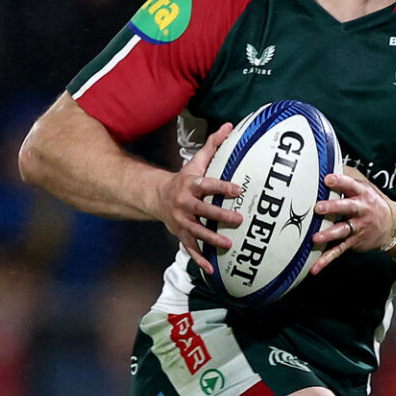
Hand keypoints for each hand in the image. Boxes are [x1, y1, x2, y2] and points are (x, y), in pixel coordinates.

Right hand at [158, 122, 242, 273]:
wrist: (156, 196)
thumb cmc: (184, 178)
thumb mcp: (197, 162)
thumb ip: (214, 146)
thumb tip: (229, 125)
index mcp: (191, 185)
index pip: (207, 185)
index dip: (222, 187)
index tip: (238, 190)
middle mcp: (185, 204)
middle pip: (203, 211)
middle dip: (220, 216)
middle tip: (239, 220)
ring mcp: (182, 221)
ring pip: (197, 232)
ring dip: (212, 239)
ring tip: (229, 245)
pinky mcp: (180, 235)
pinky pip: (190, 249)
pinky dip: (199, 259)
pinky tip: (211, 270)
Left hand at [309, 167, 395, 274]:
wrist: (393, 227)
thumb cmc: (371, 203)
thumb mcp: (364, 188)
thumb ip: (346, 182)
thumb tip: (324, 169)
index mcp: (362, 195)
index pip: (351, 186)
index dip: (339, 182)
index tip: (327, 179)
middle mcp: (361, 211)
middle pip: (347, 208)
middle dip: (333, 207)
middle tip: (318, 208)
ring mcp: (357, 228)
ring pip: (342, 231)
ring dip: (329, 235)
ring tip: (316, 238)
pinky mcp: (354, 243)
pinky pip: (339, 251)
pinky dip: (326, 260)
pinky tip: (315, 269)